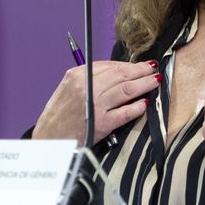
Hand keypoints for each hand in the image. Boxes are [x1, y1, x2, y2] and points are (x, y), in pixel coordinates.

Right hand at [33, 60, 159, 142]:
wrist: (49, 140)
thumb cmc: (59, 116)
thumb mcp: (68, 89)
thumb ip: (88, 79)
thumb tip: (116, 73)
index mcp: (77, 75)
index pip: (110, 65)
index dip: (128, 64)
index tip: (139, 65)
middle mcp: (86, 88)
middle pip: (121, 74)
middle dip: (140, 70)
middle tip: (153, 68)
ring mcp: (95, 106)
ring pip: (126, 90)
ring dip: (144, 84)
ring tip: (155, 81)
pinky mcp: (101, 124)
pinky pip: (125, 113)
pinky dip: (137, 107)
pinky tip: (145, 104)